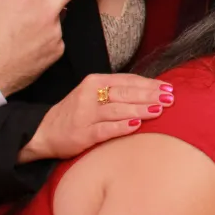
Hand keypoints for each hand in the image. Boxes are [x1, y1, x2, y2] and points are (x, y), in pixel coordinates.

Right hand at [18, 73, 175, 163]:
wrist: (44, 132)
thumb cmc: (76, 113)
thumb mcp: (94, 95)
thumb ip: (117, 92)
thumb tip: (152, 91)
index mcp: (95, 81)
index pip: (127, 80)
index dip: (149, 84)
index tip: (168, 88)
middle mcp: (90, 95)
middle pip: (125, 93)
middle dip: (150, 95)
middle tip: (169, 98)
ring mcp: (86, 114)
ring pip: (118, 109)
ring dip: (140, 110)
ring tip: (159, 110)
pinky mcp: (83, 134)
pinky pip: (106, 129)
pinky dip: (122, 127)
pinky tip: (136, 126)